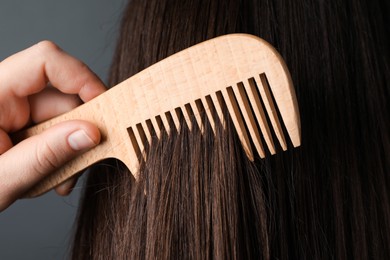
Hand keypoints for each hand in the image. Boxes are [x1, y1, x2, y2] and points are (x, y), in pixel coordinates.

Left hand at [0, 41, 105, 210]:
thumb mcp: (1, 178)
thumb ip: (44, 155)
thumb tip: (90, 133)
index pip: (45, 62)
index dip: (81, 77)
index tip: (103, 108)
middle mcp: (6, 95)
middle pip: (63, 98)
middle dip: (80, 132)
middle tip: (85, 161)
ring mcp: (15, 111)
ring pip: (65, 119)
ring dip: (71, 151)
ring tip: (59, 181)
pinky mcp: (23, 126)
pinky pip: (57, 132)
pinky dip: (63, 155)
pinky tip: (53, 177)